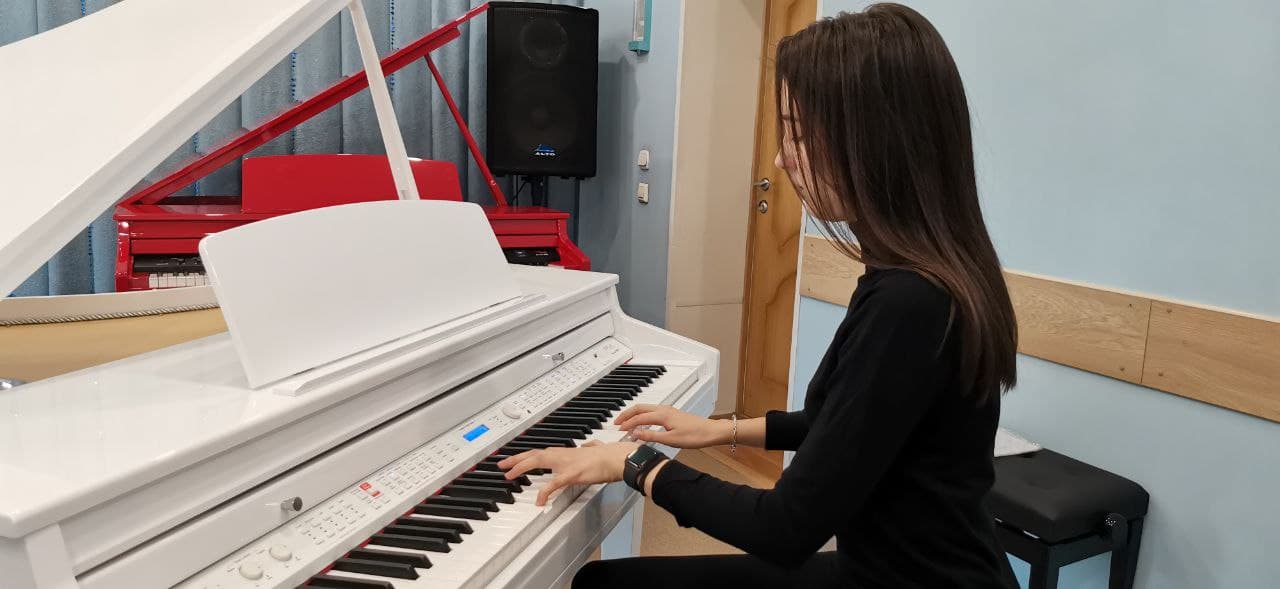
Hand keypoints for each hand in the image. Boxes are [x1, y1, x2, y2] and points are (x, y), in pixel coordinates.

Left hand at [498, 441, 639, 505]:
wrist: (619, 458)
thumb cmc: (610, 456)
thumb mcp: (596, 450)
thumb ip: (590, 448)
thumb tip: (590, 446)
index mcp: (567, 452)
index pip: (541, 451)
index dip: (526, 455)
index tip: (513, 459)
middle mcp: (564, 454)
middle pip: (534, 454)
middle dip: (516, 459)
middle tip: (502, 465)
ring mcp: (567, 463)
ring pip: (539, 461)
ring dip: (522, 467)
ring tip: (510, 475)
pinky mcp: (573, 474)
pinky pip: (555, 483)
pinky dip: (545, 491)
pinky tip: (539, 500)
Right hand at [613, 404, 730, 448]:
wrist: (710, 432)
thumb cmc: (695, 435)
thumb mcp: (671, 440)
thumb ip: (652, 436)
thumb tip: (637, 434)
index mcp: (663, 415)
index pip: (639, 418)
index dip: (628, 424)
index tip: (619, 430)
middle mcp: (664, 409)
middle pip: (640, 408)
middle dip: (627, 414)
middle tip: (616, 421)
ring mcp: (668, 410)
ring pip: (646, 408)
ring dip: (634, 414)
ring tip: (626, 422)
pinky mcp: (672, 414)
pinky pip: (652, 411)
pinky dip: (643, 415)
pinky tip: (642, 423)